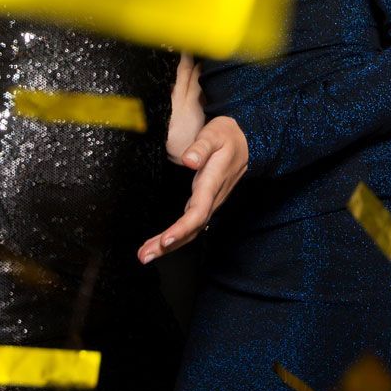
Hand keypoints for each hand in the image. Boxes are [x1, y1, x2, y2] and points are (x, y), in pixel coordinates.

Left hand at [137, 116, 247, 263]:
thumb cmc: (227, 137)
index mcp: (212, 184)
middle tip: (144, 256)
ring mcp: (209, 203)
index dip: (182, 228)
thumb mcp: (215, 135)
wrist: (245, 143)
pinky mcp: (204, 204)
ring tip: (145, 254)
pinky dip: (175, 237)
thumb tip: (189, 161)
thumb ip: (201, 147)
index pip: (198, 212)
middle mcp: (211, 199)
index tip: (166, 240)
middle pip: (191, 229)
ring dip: (168, 246)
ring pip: (191, 231)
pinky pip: (190, 225)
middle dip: (168, 245)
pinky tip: (160, 244)